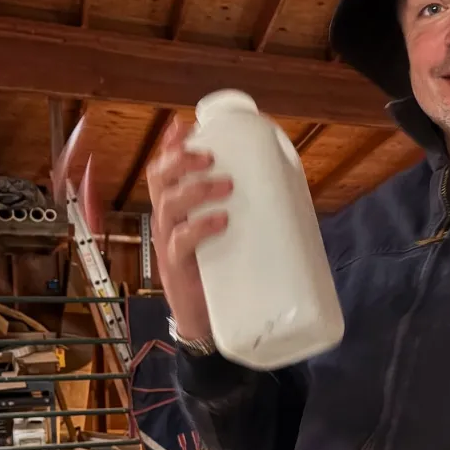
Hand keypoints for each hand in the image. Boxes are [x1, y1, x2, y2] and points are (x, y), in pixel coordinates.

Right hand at [147, 115, 232, 340]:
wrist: (205, 325)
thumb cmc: (221, 277)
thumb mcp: (230, 238)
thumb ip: (246, 215)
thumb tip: (290, 191)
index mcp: (178, 212)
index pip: (165, 171)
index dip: (170, 146)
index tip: (185, 124)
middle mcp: (168, 224)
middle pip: (159, 180)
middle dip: (180, 160)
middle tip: (210, 155)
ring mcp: (169, 246)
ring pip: (168, 206)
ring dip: (196, 189)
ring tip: (226, 184)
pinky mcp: (177, 269)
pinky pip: (181, 242)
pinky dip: (200, 227)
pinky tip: (221, 220)